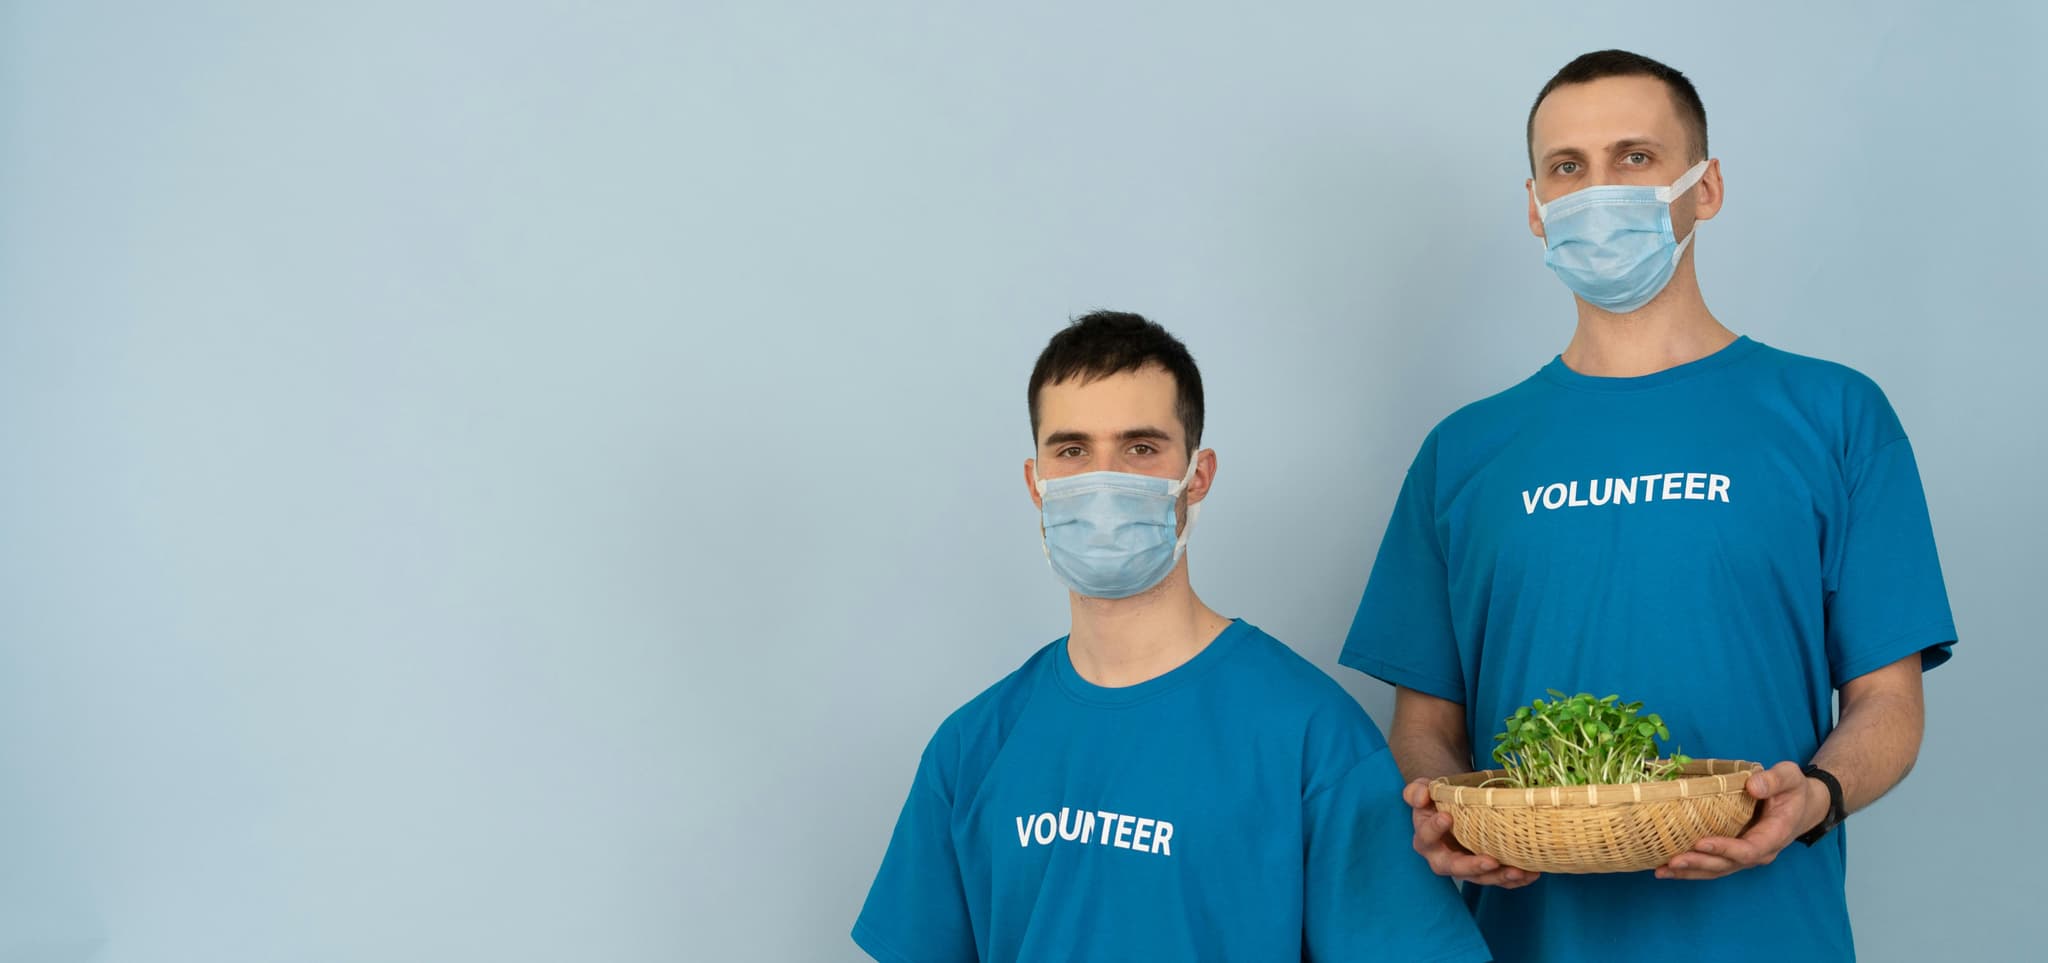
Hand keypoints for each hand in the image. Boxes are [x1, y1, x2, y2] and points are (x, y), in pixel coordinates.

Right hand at [1403, 778, 1540, 888]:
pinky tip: (1531, 874)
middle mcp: (1443, 859)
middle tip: (1491, 860)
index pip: (1426, 836)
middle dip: (1474, 866)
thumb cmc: (1438, 800)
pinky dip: (1516, 880)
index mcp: (1426, 840)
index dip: (1434, 828)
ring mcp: (1466, 868)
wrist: (1454, 809)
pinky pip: (1499, 879)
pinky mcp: (1484, 871)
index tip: (1446, 817)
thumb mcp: (1424, 790)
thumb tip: (1422, 797)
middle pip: (1455, 867)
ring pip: (1481, 878)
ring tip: (1519, 871)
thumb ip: (1417, 791)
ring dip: (1500, 877)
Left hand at [1657, 761, 1826, 880]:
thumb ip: (1774, 780)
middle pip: (1728, 864)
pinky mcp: (1733, 852)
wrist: (1801, 805)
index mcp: (1774, 835)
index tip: (1701, 842)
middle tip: (1673, 861)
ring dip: (1690, 871)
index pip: (1749, 849)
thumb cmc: (1793, 790)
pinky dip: (1690, 868)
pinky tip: (1667, 868)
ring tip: (1662, 870)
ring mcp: (1745, 855)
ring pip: (1717, 869)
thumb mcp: (1789, 777)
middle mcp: (1759, 852)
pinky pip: (1712, 864)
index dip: (1725, 849)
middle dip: (1700, 863)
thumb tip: (1752, 785)